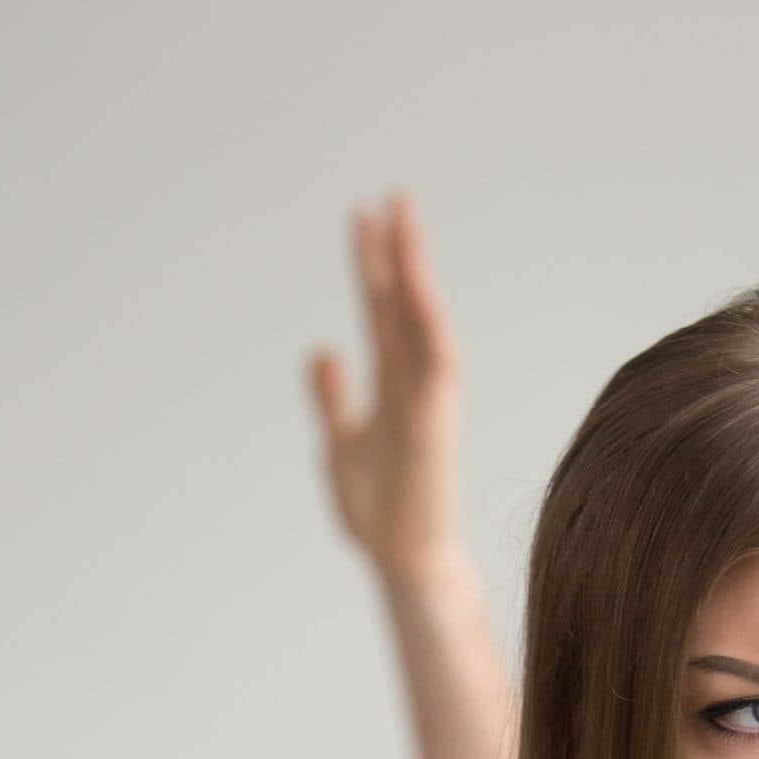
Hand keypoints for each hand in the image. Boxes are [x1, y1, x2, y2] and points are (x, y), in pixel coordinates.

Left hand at [308, 191, 465, 588]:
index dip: (373, 264)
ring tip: (403, 227)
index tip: (364, 215)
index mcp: (391, 383)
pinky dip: (429, 329)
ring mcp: (428, 400)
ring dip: (417, 276)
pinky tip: (417, 294)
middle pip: (405, 304)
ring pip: (426, 323)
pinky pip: (437, 368)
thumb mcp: (340, 443)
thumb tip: (321, 347)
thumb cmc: (380, 509)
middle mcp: (414, 382)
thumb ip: (332, 397)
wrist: (403, 560)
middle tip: (390, 197)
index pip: (382, 310)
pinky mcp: (434, 426)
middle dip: (398, 253)